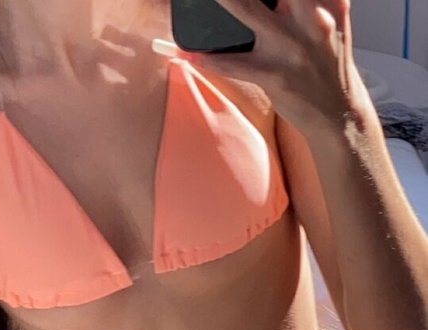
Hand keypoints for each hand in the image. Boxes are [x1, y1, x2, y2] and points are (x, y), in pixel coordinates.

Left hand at [179, 0, 374, 139]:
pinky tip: (192, 55)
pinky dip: (210, 59)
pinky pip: (234, 64)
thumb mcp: (331, 23)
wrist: (339, 116)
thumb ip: (311, 2)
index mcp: (327, 1)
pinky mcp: (276, 75)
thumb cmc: (329, 68)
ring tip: (201, 0)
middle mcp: (311, 17)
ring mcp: (291, 46)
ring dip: (222, 1)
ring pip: (246, 10)